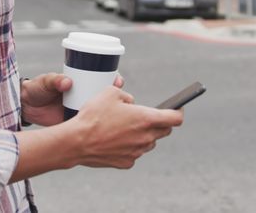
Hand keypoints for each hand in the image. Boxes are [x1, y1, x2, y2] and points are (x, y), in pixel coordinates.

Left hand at [21, 72, 124, 127]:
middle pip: (106, 98)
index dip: (114, 80)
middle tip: (121, 98)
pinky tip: (106, 133)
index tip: (118, 81)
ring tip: (117, 117)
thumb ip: (55, 80)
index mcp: (81, 83)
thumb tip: (68, 82)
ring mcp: (82, 111)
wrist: (27, 108)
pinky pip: (90, 125)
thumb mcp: (47, 82)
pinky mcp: (76, 123)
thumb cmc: (37, 89)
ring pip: (101, 113)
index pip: (102, 80)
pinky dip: (97, 129)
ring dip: (110, 116)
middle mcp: (85, 96)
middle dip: (117, 99)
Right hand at [67, 87, 183, 169]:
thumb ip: (126, 95)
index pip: (175, 118)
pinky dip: (130, 146)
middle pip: (164, 131)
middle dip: (159, 123)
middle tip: (145, 116)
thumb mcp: (109, 93)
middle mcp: (145, 137)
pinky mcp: (127, 162)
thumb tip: (130, 103)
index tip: (177, 109)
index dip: (178, 112)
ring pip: (149, 142)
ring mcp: (137, 152)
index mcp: (146, 119)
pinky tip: (115, 140)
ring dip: (143, 135)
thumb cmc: (93, 115)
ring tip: (124, 127)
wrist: (77, 141)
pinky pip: (135, 152)